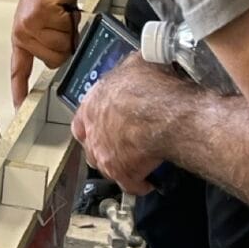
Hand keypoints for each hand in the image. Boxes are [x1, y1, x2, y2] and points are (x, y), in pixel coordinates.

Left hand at [11, 0, 79, 103]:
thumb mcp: (48, 23)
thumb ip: (52, 43)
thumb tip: (64, 58)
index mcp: (22, 38)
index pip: (18, 69)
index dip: (19, 90)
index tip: (19, 107)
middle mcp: (22, 35)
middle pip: (54, 61)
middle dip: (65, 44)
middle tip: (62, 23)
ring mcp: (28, 26)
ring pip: (61, 49)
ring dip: (69, 32)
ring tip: (62, 14)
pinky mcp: (38, 17)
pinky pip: (65, 34)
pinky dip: (71, 22)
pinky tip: (63, 8)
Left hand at [71, 55, 173, 194]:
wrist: (165, 113)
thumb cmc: (152, 87)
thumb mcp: (138, 64)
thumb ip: (131, 68)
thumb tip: (138, 63)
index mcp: (92, 104)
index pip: (83, 117)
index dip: (94, 121)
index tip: (104, 122)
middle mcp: (93, 130)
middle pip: (91, 142)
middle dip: (105, 143)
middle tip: (123, 142)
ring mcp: (103, 153)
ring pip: (104, 164)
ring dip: (118, 163)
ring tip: (135, 160)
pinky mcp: (121, 171)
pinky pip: (128, 184)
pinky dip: (138, 184)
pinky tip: (148, 181)